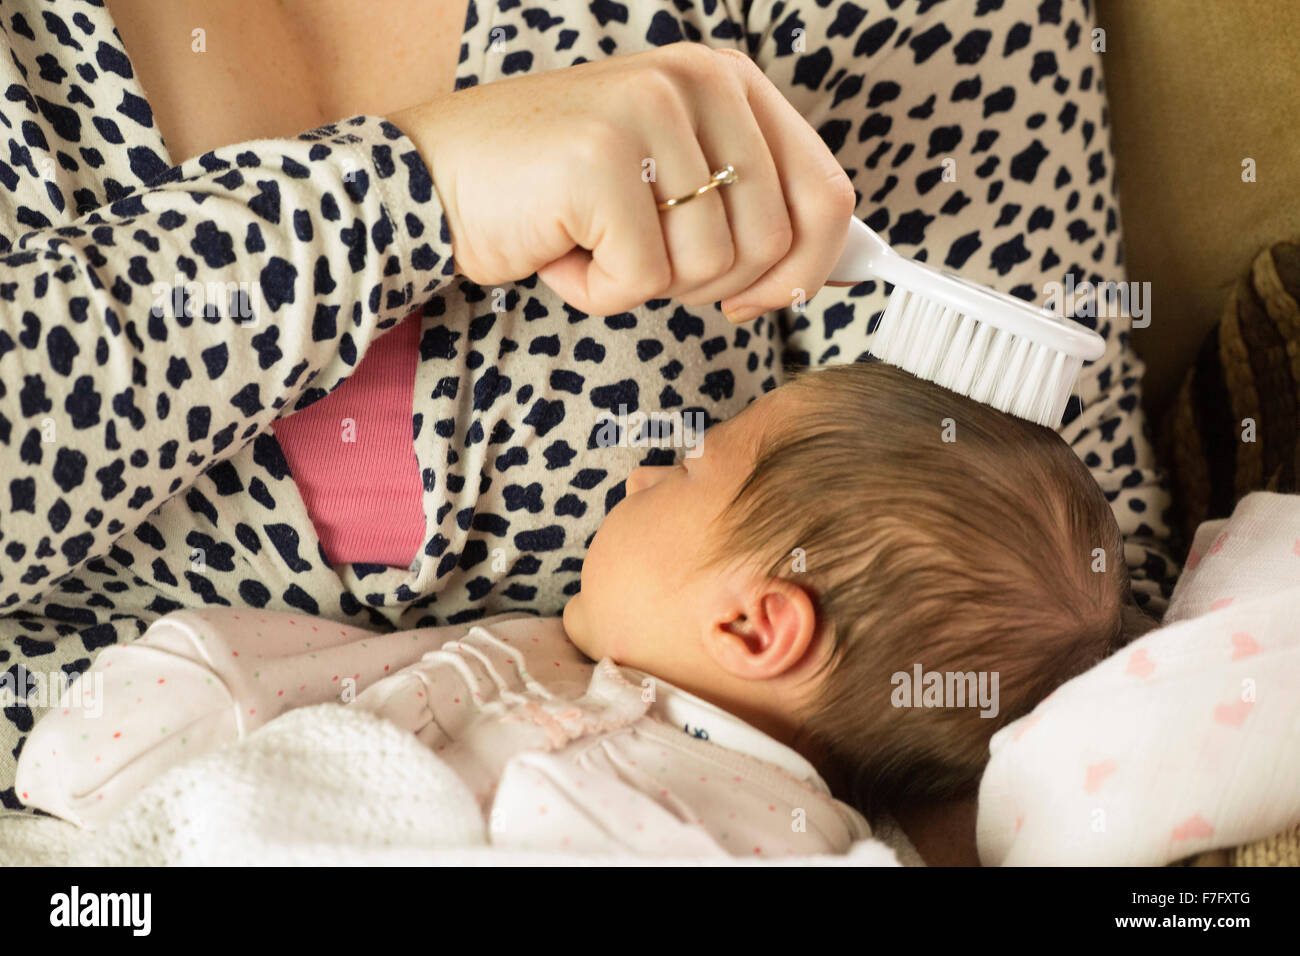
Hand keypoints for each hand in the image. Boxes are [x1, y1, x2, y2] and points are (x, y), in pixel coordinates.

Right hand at [391, 43, 855, 320]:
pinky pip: (641, 281)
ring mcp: (648, 113)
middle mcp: (698, 81)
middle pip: (774, 244)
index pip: (827, 194)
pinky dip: (598, 293)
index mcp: (729, 80)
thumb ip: (749, 206)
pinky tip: (560, 249)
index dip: (804, 270)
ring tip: (594, 241)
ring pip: (710, 269)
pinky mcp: (601, 160)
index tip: (757, 297)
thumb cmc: (556, 191)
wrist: (435, 177)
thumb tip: (831, 269)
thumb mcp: (671, 182)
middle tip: (644, 261)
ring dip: (647, 285)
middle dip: (711, 285)